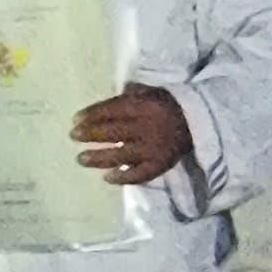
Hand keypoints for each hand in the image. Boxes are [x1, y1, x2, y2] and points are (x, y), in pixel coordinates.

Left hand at [71, 85, 192, 188]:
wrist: (197, 121)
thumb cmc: (166, 104)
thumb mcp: (148, 93)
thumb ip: (125, 99)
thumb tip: (96, 108)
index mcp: (145, 106)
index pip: (112, 110)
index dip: (91, 115)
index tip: (74, 120)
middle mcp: (149, 128)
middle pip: (114, 132)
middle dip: (90, 134)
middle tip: (73, 137)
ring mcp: (155, 149)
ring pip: (122, 155)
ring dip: (99, 158)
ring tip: (81, 159)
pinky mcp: (161, 165)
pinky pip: (140, 174)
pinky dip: (123, 177)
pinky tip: (107, 178)